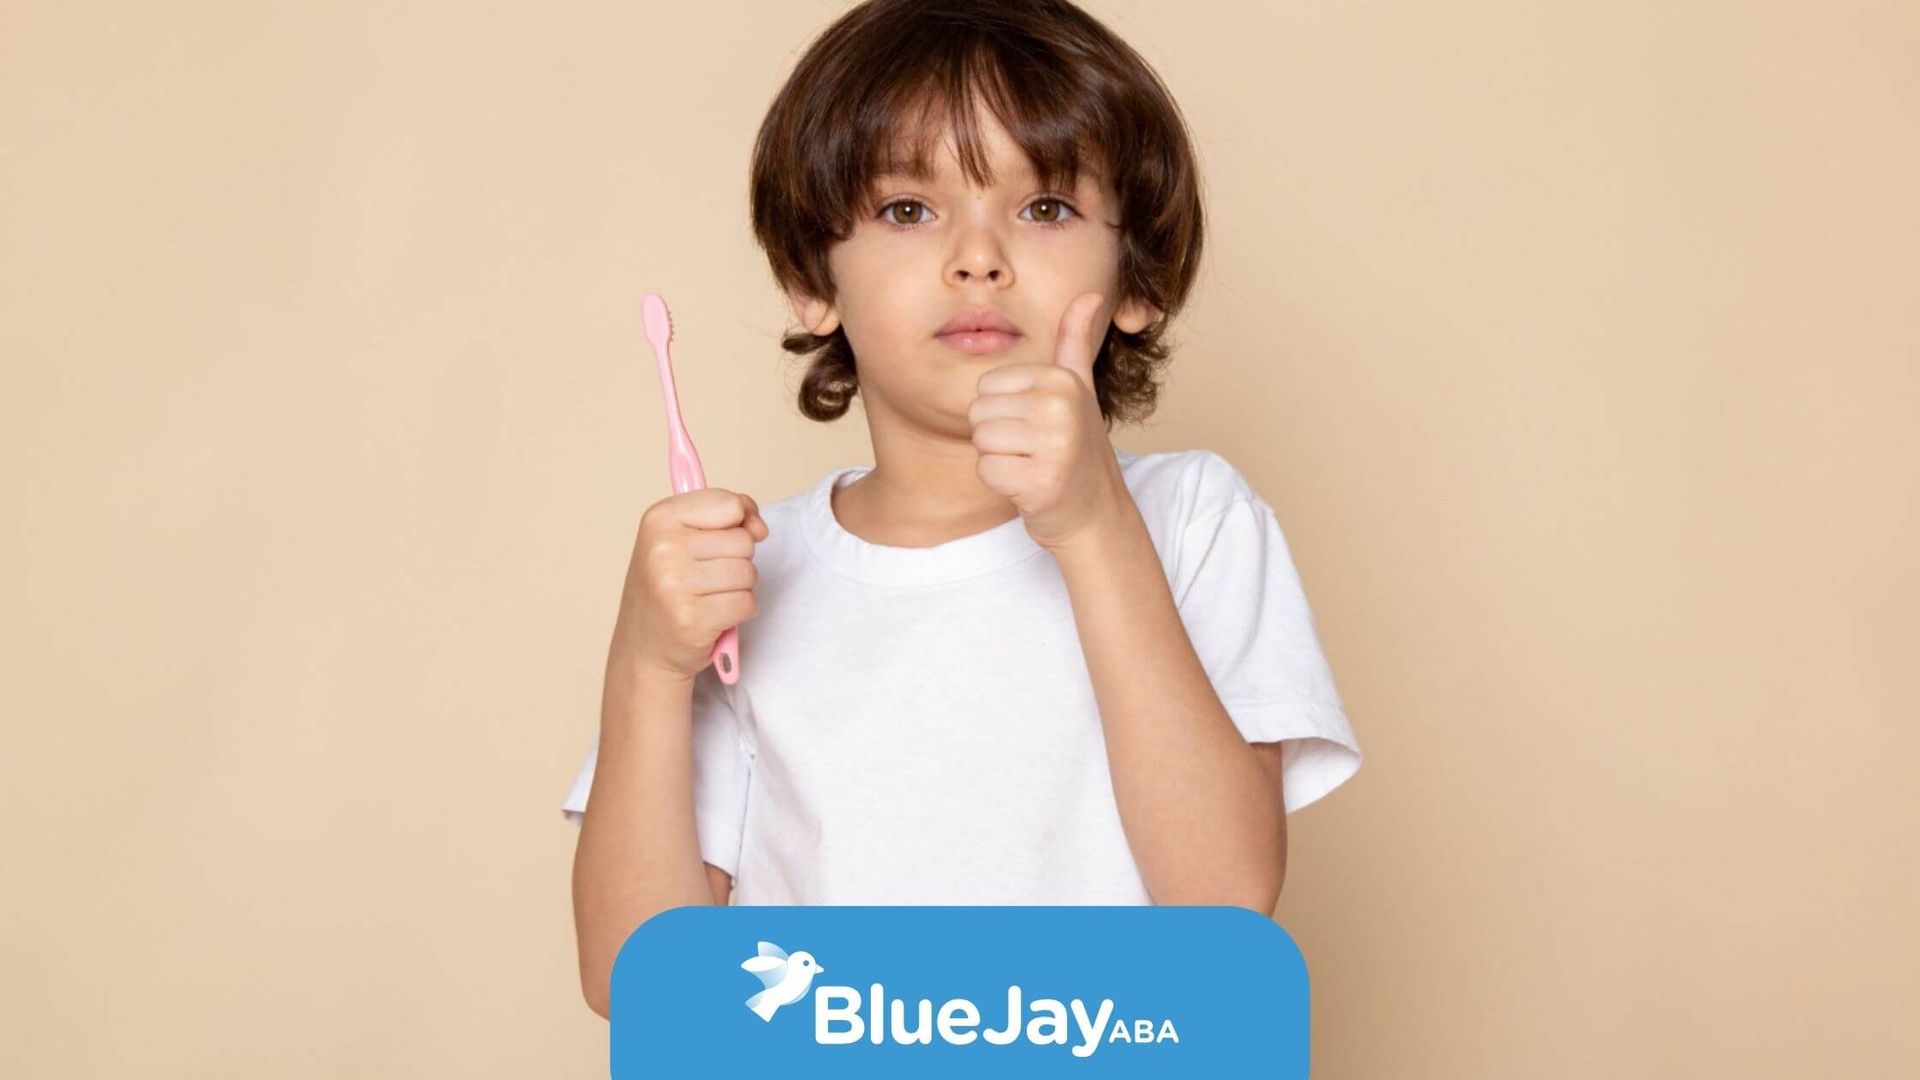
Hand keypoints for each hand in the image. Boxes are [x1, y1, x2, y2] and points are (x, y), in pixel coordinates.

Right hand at [613, 488, 767, 682]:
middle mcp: (663, 549)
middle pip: (743, 541)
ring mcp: (675, 584)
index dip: (739, 521)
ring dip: (738, 588)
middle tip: (705, 578)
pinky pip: (747, 603)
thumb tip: (759, 528)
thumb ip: (727, 517)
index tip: (726, 537)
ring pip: (748, 573)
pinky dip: (738, 612)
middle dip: (735, 560)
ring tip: (708, 597)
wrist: (645, 646)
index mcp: (659, 519)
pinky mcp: (692, 619)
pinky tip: (712, 616)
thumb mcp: (685, 537)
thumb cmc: (671, 588)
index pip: (729, 504)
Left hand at [966, 290, 1131, 551]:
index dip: (1003, 410)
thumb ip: (1074, 341)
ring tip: (1031, 464)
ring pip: (981, 441)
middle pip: (979, 412)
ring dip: (999, 459)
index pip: (988, 385)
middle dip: (998, 436)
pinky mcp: (1041, 481)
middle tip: (1033, 449)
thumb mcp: (1079, 389)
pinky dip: (1002, 484)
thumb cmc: (1077, 449)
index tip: (1035, 425)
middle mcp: (1060, 406)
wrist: (1095, 512)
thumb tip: (1088, 294)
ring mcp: (1054, 445)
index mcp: (1062, 380)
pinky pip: (986, 471)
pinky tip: (1029, 486)